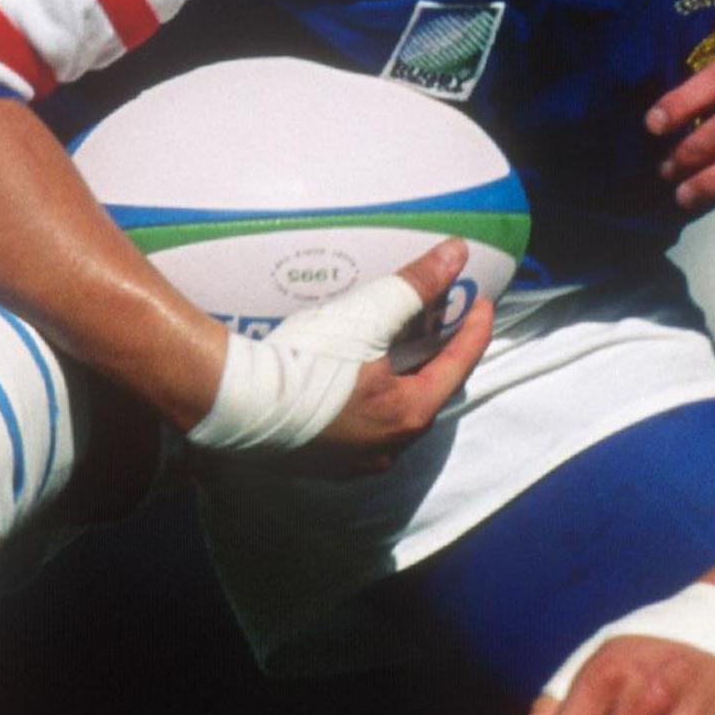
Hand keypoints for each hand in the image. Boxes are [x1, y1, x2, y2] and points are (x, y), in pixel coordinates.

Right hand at [307, 239, 496, 470]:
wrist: (232, 400)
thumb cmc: (306, 360)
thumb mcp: (366, 316)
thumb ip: (415, 285)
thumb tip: (457, 252)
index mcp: (408, 416)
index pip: (458, 366)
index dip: (474, 330)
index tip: (482, 302)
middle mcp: (388, 449)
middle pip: (427, 392)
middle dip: (437, 354)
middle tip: (440, 319)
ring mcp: (353, 462)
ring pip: (393, 412)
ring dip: (402, 377)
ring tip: (400, 342)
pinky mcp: (321, 462)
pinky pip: (362, 425)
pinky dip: (372, 395)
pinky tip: (357, 375)